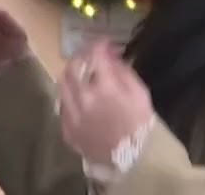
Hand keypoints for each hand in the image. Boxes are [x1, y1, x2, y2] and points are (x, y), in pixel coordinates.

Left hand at [57, 40, 154, 167]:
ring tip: (81, 74)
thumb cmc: (141, 126)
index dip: (99, 45)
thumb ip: (122, 72)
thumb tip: (109, 56)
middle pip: (72, 66)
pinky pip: (62, 105)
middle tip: (89, 55)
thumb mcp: (140, 94)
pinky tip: (78, 96)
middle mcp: (83, 99)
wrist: (135, 161)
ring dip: (71, 74)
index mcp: (104, 89)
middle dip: (81, 56)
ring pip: (62, 84)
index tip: (104, 43)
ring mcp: (72, 115)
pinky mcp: (67, 129)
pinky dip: (69, 96)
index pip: (95, 56)